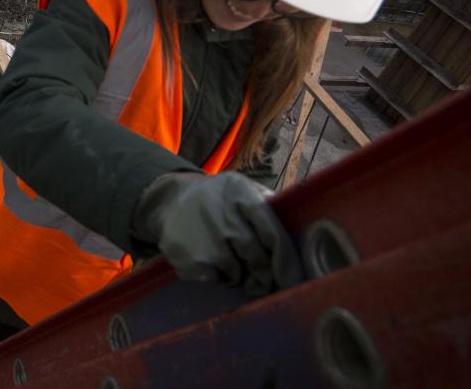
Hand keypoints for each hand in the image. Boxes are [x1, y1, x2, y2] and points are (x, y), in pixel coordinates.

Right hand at [133, 172, 301, 294]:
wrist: (169, 201)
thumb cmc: (216, 199)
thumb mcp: (240, 189)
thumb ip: (267, 205)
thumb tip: (301, 231)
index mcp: (240, 194)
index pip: (273, 233)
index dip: (286, 261)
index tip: (293, 280)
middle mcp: (222, 216)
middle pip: (257, 257)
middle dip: (264, 274)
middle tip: (265, 281)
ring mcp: (204, 239)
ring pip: (237, 273)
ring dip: (238, 274)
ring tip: (228, 259)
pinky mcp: (188, 260)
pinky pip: (216, 280)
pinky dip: (217, 277)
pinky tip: (209, 261)